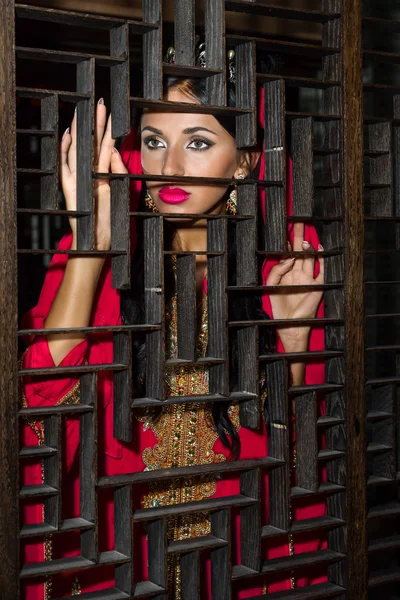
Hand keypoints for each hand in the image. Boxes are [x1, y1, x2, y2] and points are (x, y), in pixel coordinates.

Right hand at [59, 99, 127, 249]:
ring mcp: (79, 181)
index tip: (110, 112)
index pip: (104, 147)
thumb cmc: (109, 221)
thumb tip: (113, 151)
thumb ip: (118, 171)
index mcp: (101, 176)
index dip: (107, 130)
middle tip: (99, 102)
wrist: (97, 242)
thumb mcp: (119, 193)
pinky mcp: (72, 189)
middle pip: (91, 144)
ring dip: (83, 131)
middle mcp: (88, 175)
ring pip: (80, 150)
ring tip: (85, 111)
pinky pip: (67, 166)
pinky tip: (68, 134)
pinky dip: (66, 151)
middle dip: (95, 123)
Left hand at [266, 222, 323, 351]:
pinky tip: (318, 248)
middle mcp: (297, 274)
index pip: (286, 254)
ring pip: (308, 258)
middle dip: (298, 237)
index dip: (285, 243)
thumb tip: (289, 257)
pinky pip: (321, 269)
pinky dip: (321, 258)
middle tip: (298, 222)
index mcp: (286, 274)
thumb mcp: (271, 286)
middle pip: (298, 252)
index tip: (284, 229)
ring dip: (306, 247)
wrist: (289, 324)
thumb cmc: (278, 308)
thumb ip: (276, 270)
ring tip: (303, 236)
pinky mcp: (317, 285)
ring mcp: (308, 279)